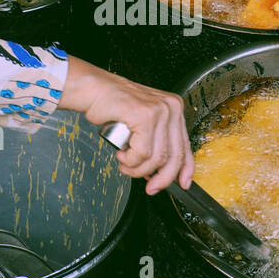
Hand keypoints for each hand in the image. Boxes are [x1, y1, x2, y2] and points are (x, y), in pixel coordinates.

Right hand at [58, 57, 193, 195]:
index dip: (185, 170)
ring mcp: (159, 110)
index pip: (186, 146)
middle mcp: (171, 108)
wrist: (93, 90)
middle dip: (161, 178)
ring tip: (126, 164)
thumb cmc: (113, 106)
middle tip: (150, 187)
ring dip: (138, 169)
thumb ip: (156, 143)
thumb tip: (161, 172)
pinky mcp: (145, 115)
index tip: (182, 184)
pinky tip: (122, 155)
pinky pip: (142, 152)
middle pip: (174, 156)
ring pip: (157, 158)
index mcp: (174, 109)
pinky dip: (131, 160)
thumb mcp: (143, 124)